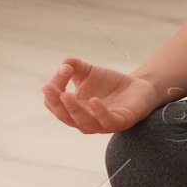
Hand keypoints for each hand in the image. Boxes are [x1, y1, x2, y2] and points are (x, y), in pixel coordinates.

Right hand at [42, 57, 161, 133]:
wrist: (137, 86)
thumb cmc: (109, 83)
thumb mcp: (89, 72)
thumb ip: (75, 66)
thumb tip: (65, 63)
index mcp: (73, 109)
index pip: (55, 104)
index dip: (53, 90)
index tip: (62, 70)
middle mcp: (84, 120)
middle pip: (65, 116)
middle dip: (56, 103)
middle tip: (49, 88)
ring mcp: (102, 124)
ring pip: (83, 122)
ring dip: (73, 109)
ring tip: (66, 95)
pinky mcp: (120, 122)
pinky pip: (107, 121)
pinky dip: (100, 112)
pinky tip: (94, 100)